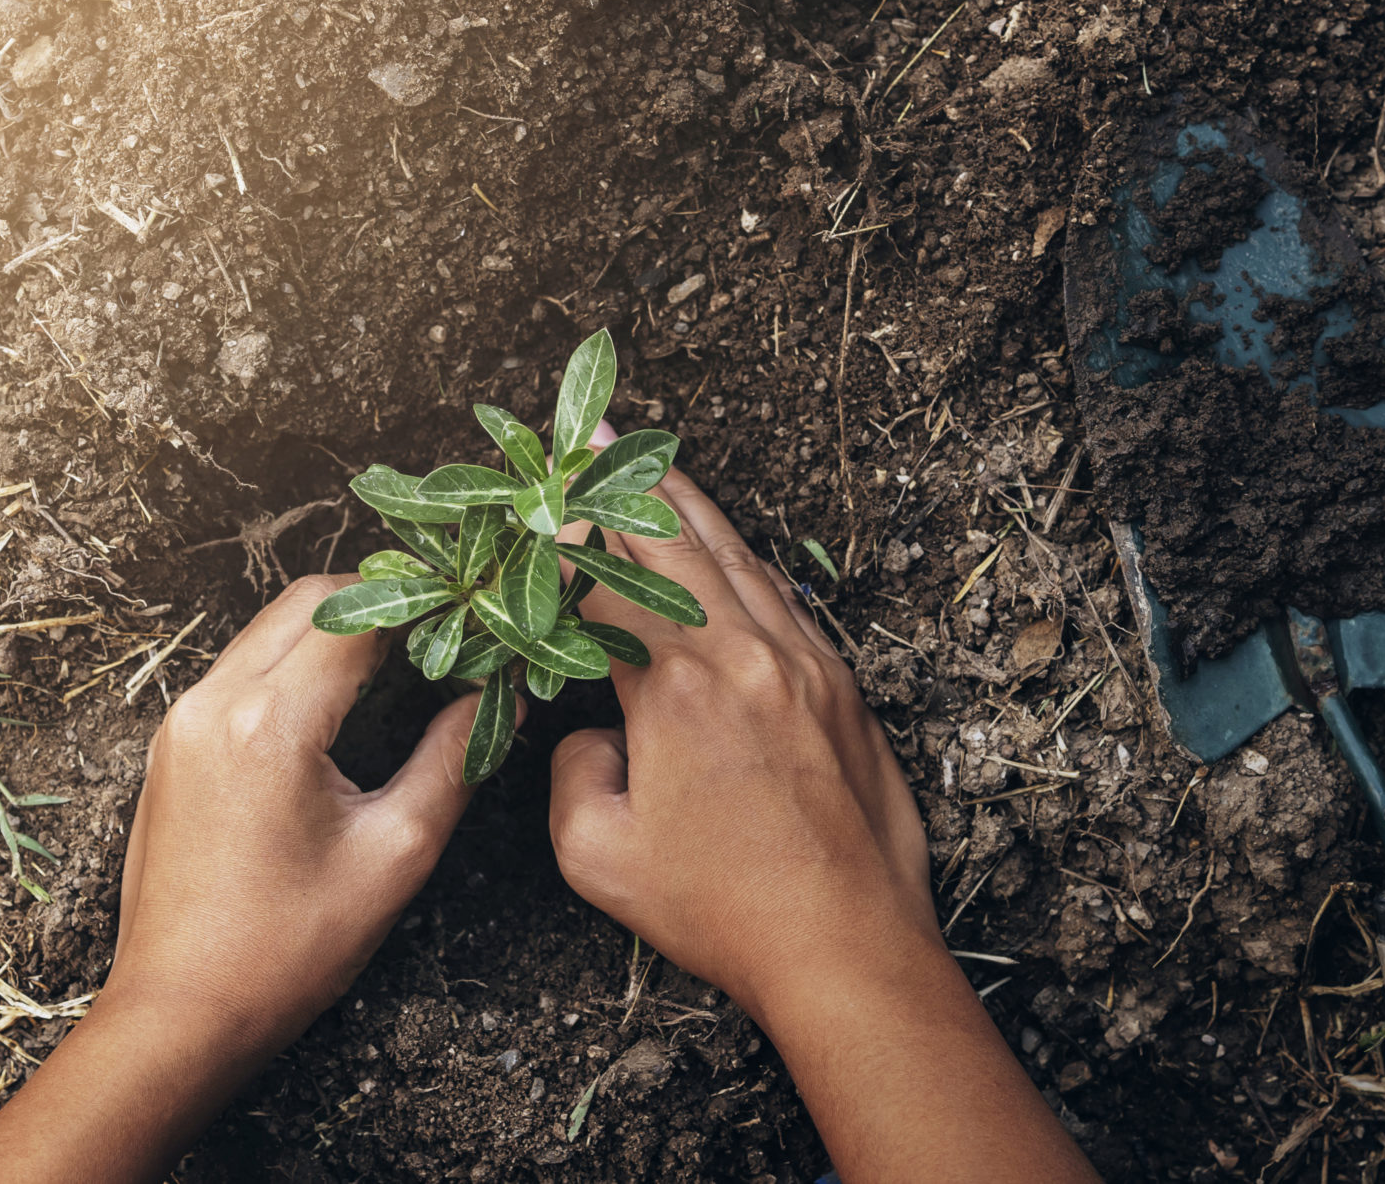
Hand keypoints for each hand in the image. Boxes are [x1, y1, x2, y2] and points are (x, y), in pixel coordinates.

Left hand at [109, 572, 482, 1030]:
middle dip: (381, 602)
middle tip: (443, 634)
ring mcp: (181, 721)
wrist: (179, 1013)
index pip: (356, 614)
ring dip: (335, 631)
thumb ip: (453, 762)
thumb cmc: (288, 950)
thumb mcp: (394, 854)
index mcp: (270, 723)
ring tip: (402, 664)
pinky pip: (239, 670)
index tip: (473, 619)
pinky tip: (340, 704)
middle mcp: (213, 702)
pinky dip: (293, 664)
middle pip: (306, 601)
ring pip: (268, 630)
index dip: (424, 605)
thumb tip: (498, 702)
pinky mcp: (170, 746)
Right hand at [546, 470, 933, 1013]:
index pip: (607, 582)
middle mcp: (749, 654)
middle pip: (678, 541)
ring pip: (740, 559)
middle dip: (628, 484)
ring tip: (653, 466)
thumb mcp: (599, 856)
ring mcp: (807, 665)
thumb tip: (588, 735)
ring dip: (690, 509)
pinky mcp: (844, 691)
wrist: (848, 946)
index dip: (565, 538)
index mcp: (678, 687)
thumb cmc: (724, 910)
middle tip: (592, 438)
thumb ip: (571, 774)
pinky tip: (727, 553)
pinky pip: (785, 600)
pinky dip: (744, 564)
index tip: (536, 500)